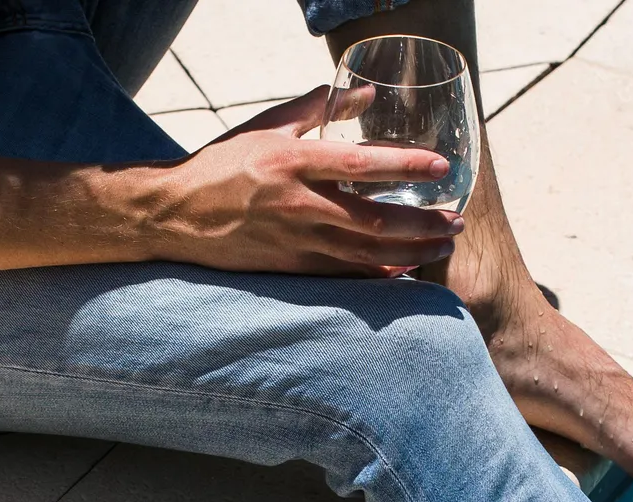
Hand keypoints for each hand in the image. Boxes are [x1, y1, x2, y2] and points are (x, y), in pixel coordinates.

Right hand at [138, 87, 463, 276]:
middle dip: (422, 224)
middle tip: (456, 222)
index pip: (361, 165)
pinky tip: (405, 269)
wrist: (177, 214)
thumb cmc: (223, 164)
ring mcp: (296, 242)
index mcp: (292, 163)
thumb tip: (366, 95)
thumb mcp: (268, 127)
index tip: (441, 167)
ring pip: (367, 255)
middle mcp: (298, 205)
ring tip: (443, 246)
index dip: (405, 167)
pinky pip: (346, 275)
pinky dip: (379, 274)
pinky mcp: (292, 268)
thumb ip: (318, 108)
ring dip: (411, 253)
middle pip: (374, 220)